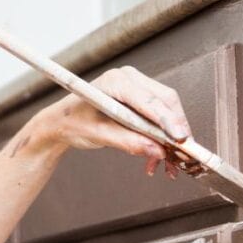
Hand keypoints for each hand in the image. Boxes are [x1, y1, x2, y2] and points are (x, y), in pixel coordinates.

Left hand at [34, 65, 192, 178]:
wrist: (62, 122)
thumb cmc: (73, 123)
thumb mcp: (98, 135)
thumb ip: (128, 142)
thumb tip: (157, 152)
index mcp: (116, 81)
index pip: (150, 101)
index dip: (168, 121)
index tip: (181, 139)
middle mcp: (130, 78)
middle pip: (166, 101)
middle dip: (176, 129)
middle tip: (181, 156)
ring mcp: (136, 86)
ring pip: (167, 109)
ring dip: (171, 136)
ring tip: (169, 163)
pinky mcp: (139, 98)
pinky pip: (159, 115)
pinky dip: (162, 136)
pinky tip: (157, 157)